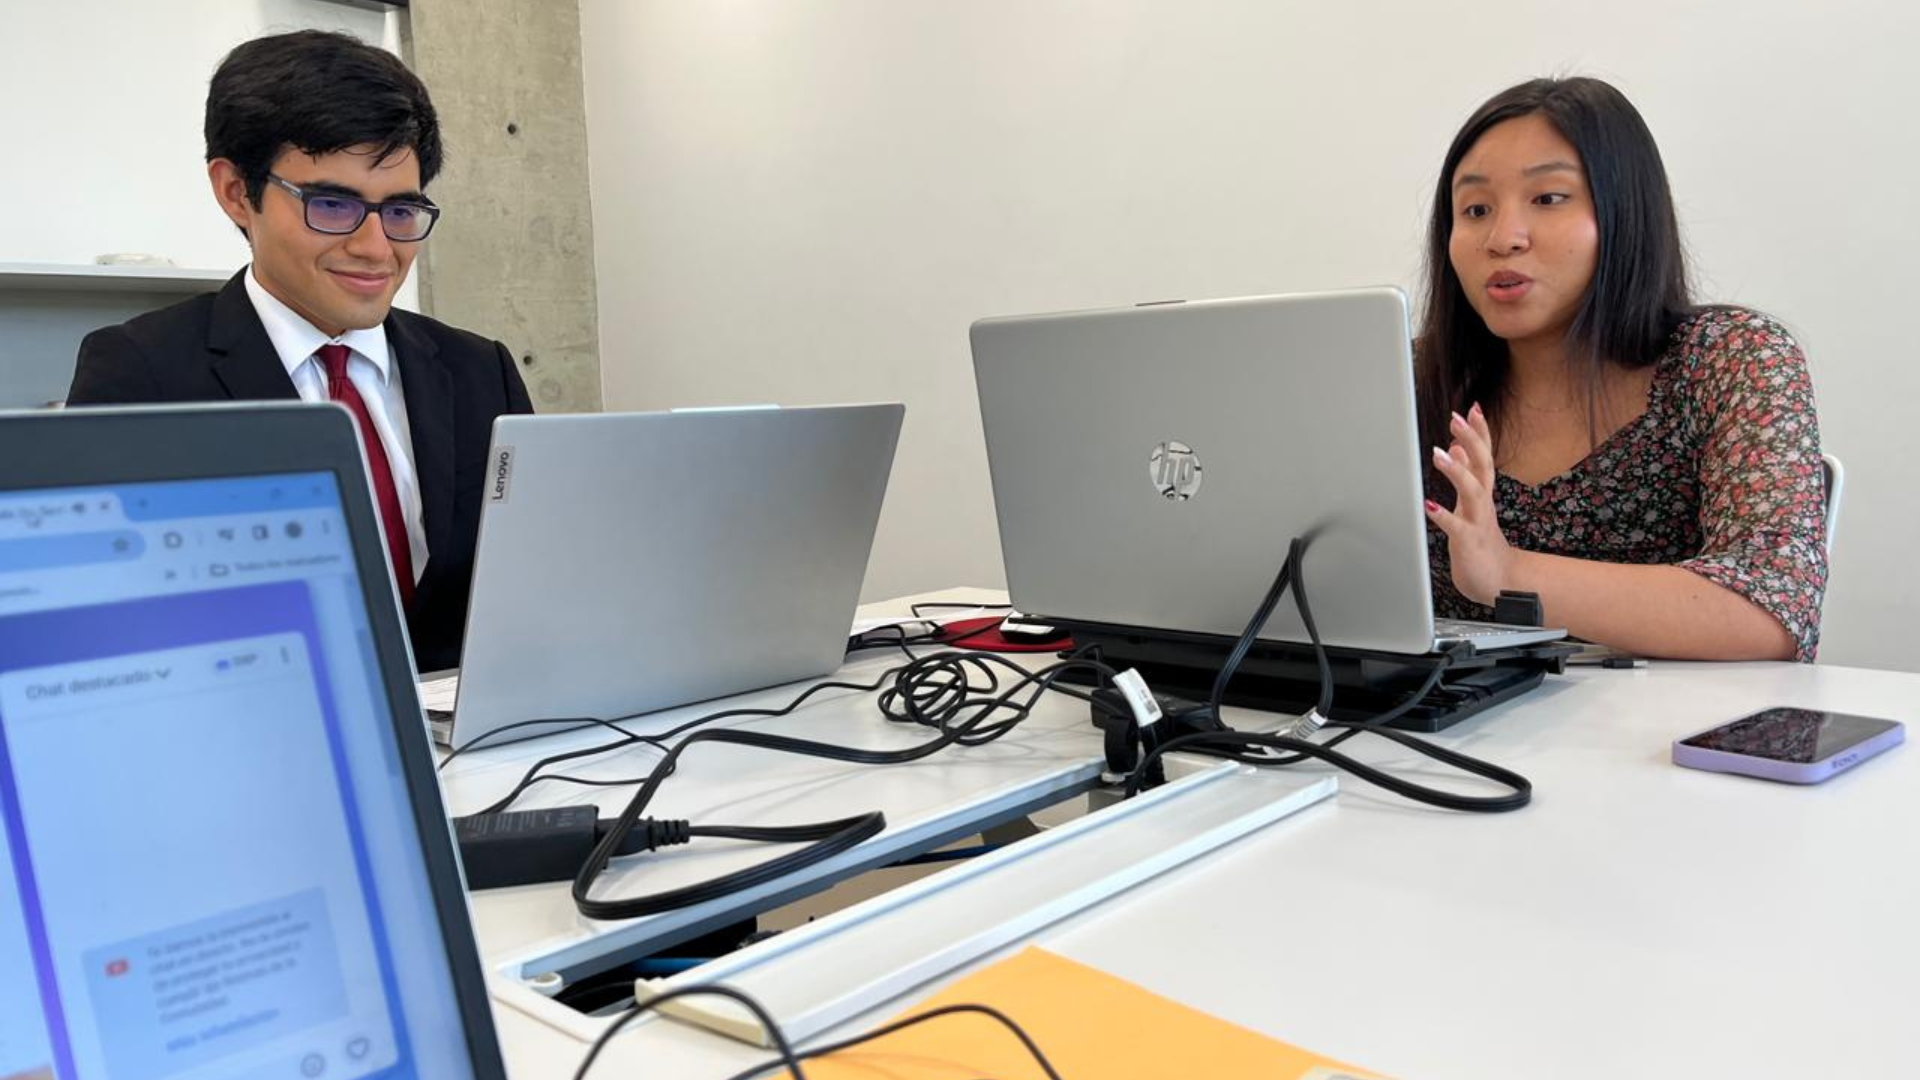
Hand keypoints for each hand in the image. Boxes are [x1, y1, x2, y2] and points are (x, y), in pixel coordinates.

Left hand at [1424, 403, 1515, 605]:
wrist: (1498, 582)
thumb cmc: (1481, 541)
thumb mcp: (1472, 504)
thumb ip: (1466, 476)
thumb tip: (1455, 448)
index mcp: (1482, 492)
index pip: (1484, 455)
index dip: (1479, 432)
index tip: (1472, 408)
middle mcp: (1483, 503)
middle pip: (1483, 465)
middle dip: (1472, 440)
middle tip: (1456, 417)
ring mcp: (1478, 521)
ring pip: (1473, 491)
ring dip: (1457, 471)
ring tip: (1439, 454)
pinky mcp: (1469, 542)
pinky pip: (1456, 527)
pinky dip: (1443, 515)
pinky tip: (1428, 505)